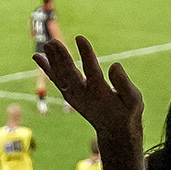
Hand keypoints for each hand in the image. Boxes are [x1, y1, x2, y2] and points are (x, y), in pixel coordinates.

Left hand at [35, 31, 147, 155]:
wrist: (114, 131)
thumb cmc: (126, 111)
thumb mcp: (133, 100)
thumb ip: (124, 83)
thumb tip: (114, 65)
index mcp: (101, 94)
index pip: (92, 71)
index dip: (86, 55)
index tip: (80, 38)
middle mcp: (84, 95)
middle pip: (70, 74)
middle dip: (62, 58)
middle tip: (53, 42)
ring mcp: (74, 97)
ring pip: (61, 76)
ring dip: (52, 60)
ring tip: (47, 43)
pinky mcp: (69, 96)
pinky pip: (56, 80)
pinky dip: (47, 69)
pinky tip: (37, 56)